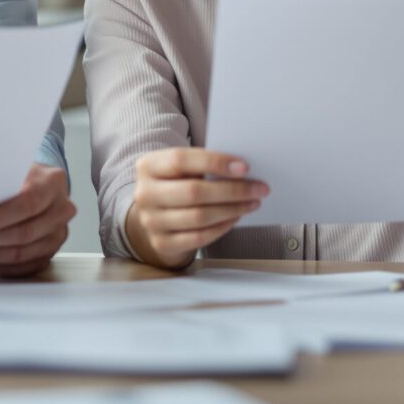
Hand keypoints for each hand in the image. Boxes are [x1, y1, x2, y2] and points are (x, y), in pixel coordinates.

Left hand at [0, 164, 74, 278]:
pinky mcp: (49, 252)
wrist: (40, 185)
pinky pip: (20, 266)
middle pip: (21, 234)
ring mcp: (58, 234)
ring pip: (19, 253)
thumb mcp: (9, 168)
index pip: (23, 205)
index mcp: (52, 182)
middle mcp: (61, 210)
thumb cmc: (18, 176)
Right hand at [123, 148, 267, 270]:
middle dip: (232, 190)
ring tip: (252, 202)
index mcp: (148, 166)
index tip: (244, 167)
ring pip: (199, 217)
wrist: (154, 215)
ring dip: (232, 209)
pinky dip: (222, 227)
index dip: (214, 162)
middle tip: (259, 188)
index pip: (181, 160)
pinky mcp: (162, 243)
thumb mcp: (179, 169)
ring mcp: (151, 221)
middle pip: (193, 192)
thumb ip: (201, 165)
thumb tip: (240, 169)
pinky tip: (235, 217)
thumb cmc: (175, 184)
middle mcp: (145, 194)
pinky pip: (199, 237)